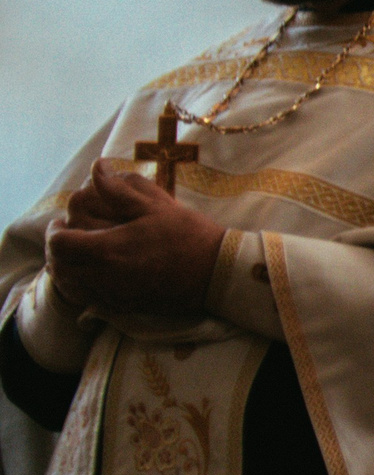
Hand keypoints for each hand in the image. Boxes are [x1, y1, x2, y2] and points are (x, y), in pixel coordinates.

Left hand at [46, 164, 224, 319]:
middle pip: (59, 267)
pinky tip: (92, 275)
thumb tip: (97, 168)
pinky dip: (81, 287)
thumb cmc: (189, 235)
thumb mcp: (155, 205)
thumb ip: (119, 189)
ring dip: (65, 270)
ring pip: (71, 286)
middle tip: (66, 237)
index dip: (54, 231)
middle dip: (56, 251)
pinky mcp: (125, 305)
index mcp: (108, 248)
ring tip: (76, 257)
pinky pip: (88, 299)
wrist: (217, 271)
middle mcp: (105, 275)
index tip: (61, 222)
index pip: (60, 243)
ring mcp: (114, 294)